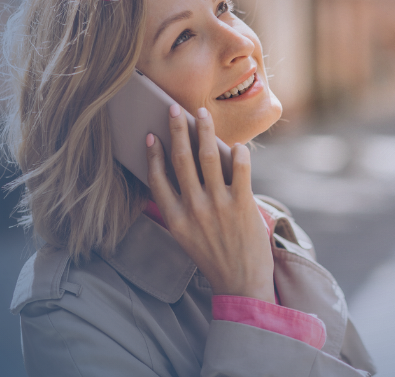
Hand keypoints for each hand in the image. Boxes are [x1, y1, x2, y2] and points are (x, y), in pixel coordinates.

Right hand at [145, 104, 274, 303]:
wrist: (241, 284)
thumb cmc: (214, 258)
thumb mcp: (186, 237)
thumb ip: (182, 208)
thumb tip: (186, 168)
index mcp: (175, 219)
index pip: (157, 179)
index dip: (153, 154)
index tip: (152, 135)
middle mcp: (193, 210)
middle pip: (181, 160)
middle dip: (177, 130)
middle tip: (175, 108)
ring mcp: (217, 207)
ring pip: (207, 158)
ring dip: (204, 131)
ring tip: (202, 114)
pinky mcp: (242, 206)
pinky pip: (239, 171)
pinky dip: (238, 154)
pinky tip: (237, 145)